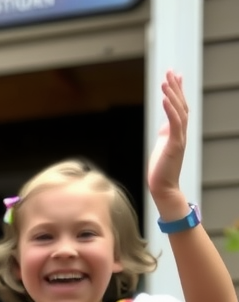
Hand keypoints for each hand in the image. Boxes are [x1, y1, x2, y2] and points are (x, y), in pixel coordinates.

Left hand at [148, 70, 187, 203]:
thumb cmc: (161, 170)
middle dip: (175, 87)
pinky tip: (165, 99)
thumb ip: (165, 133)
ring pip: (178, 111)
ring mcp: (179, 138)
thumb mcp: (162, 146)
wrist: (163, 188)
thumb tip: (164, 124)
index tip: (175, 75)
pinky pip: (174, 124)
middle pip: (181, 104)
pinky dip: (170, 110)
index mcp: (177, 131)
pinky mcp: (174, 145)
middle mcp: (181, 132)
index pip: (179, 106)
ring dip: (172, 95)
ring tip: (166, 81)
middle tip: (170, 72)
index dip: (177, 90)